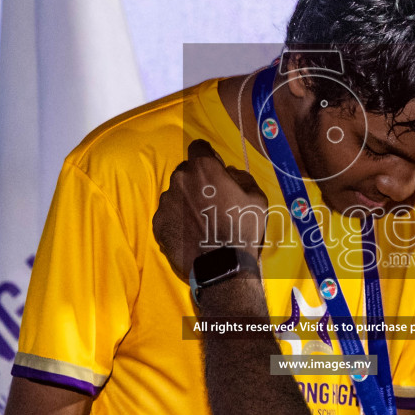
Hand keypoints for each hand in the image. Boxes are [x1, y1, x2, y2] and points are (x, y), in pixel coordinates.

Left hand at [153, 140, 268, 279]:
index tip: (215, 170)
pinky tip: (191, 233)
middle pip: (185, 171)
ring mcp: (166, 202)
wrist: (222, 267)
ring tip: (200, 221)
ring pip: (175, 193)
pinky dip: (176, 220)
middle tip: (210, 201)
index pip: (199, 147)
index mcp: (203, 168)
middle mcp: (180, 179)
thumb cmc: (242, 229)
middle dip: (196, 180)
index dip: (208, 157)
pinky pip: (167, 214)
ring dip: (185, 200)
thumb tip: (229, 172)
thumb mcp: (256, 197)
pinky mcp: (158, 223)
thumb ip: (241, 177)